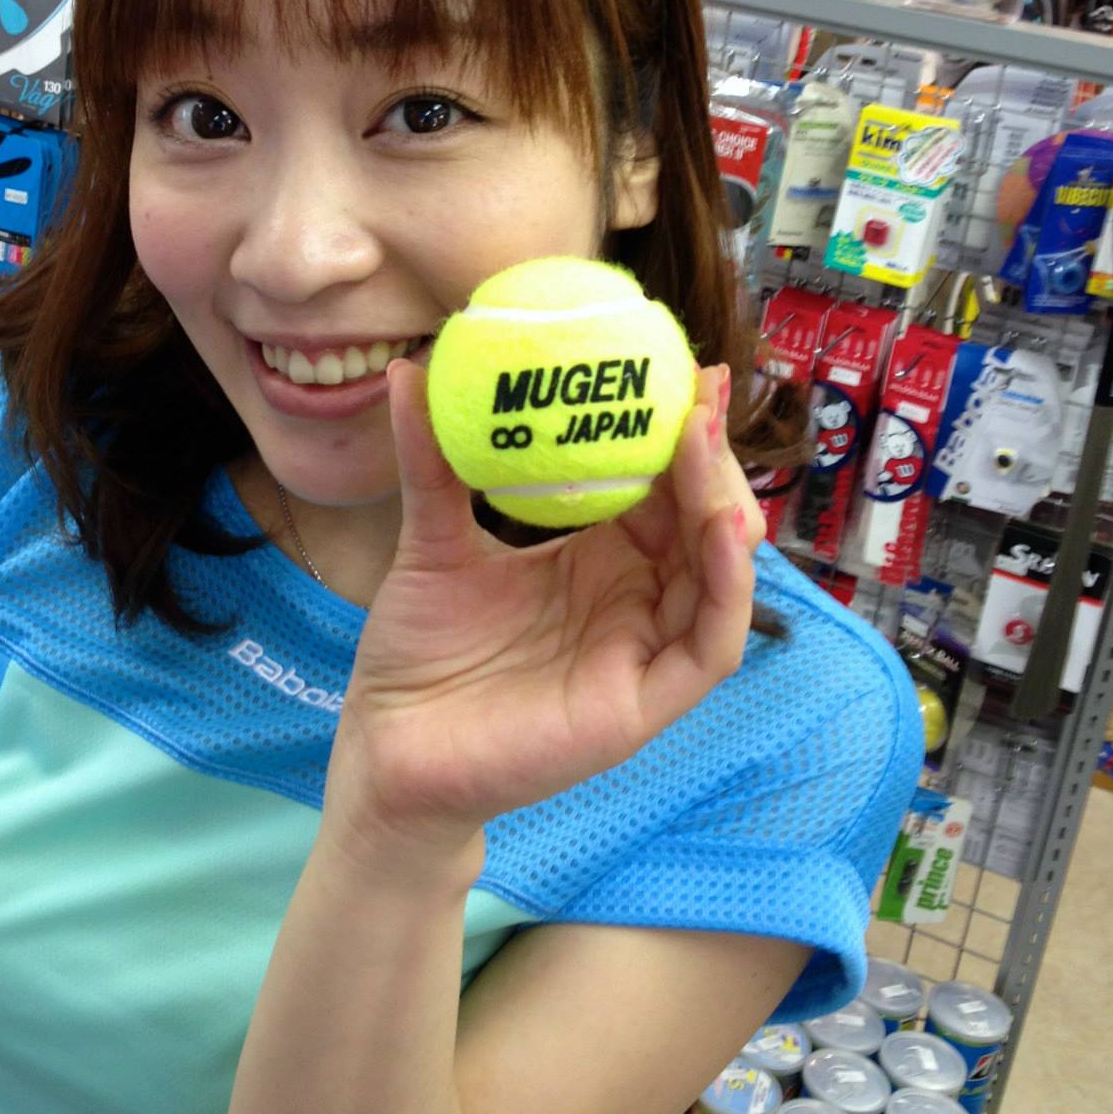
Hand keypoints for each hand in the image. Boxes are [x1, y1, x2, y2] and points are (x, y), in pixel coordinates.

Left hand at [328, 361, 765, 859]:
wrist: (387, 746)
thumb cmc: (418, 652)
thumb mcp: (429, 540)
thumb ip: (431, 461)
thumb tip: (408, 370)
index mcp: (599, 558)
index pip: (660, 486)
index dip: (678, 430)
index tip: (681, 367)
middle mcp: (634, 600)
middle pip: (701, 520)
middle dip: (711, 455)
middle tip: (700, 392)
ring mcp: (643, 652)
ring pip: (718, 575)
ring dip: (723, 505)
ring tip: (705, 444)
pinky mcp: (643, 706)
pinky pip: (711, 646)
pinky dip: (725, 587)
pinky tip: (716, 531)